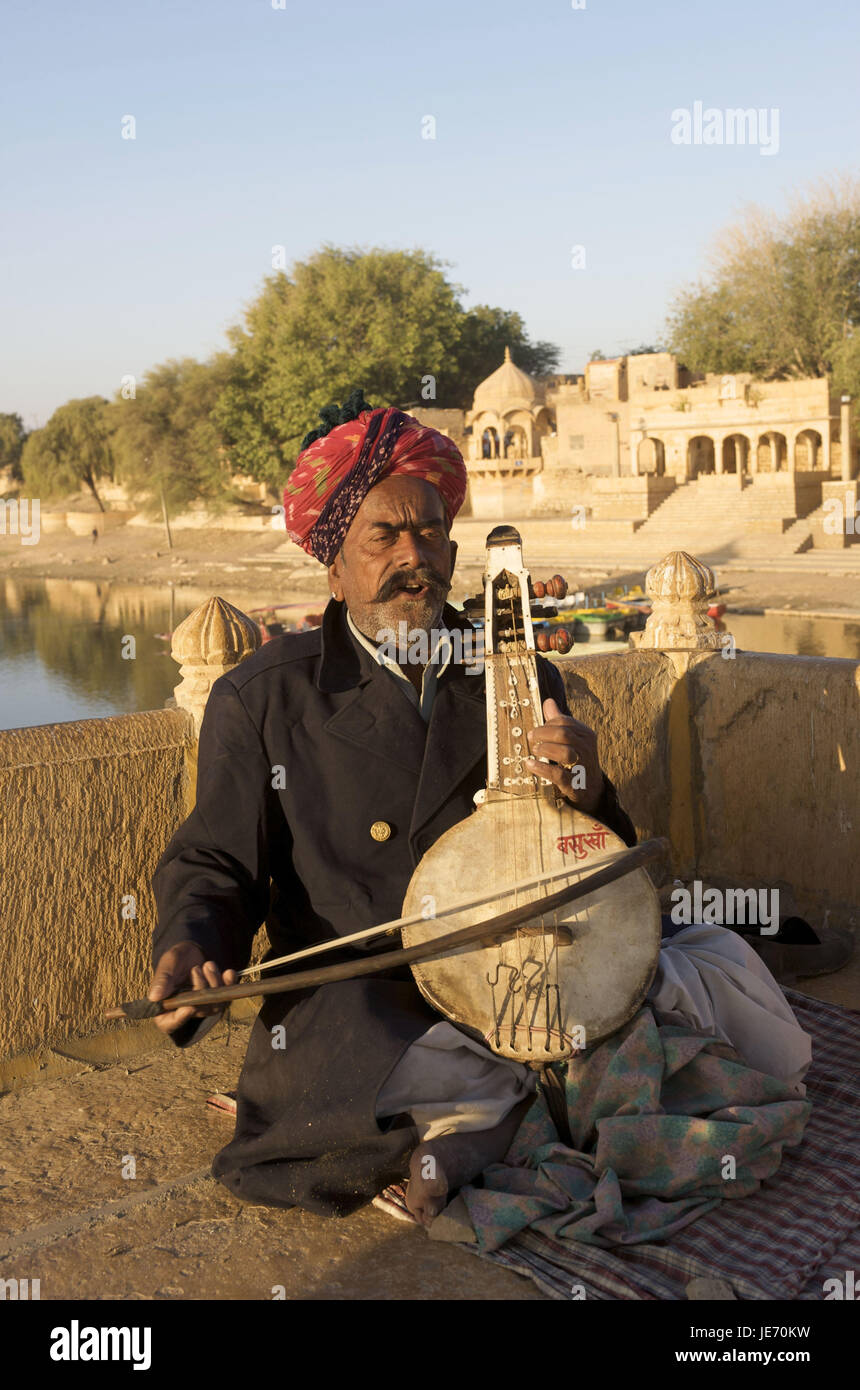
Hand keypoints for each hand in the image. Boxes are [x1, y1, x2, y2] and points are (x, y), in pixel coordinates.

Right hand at [148, 941, 237, 1035]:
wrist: (191, 951)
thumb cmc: (175, 960)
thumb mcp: (167, 965)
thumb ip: (161, 980)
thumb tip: (154, 997)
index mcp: (165, 1007)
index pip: (169, 1023)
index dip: (179, 1019)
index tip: (189, 1007)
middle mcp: (183, 1011)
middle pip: (196, 1011)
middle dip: (200, 988)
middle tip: (196, 969)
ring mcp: (201, 1006)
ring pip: (213, 1005)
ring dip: (214, 983)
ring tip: (208, 965)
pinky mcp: (215, 999)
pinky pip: (226, 997)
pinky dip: (229, 985)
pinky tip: (228, 973)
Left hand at [525, 698, 604, 813]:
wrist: (591, 787)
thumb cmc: (578, 758)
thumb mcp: (573, 738)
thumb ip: (559, 720)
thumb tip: (548, 702)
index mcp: (586, 734)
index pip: (565, 722)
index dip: (547, 723)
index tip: (536, 730)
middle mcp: (586, 748)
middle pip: (564, 734)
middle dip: (543, 734)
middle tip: (531, 738)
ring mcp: (582, 766)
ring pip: (564, 752)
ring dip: (544, 750)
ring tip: (534, 751)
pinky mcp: (574, 783)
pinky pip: (557, 774)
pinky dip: (541, 768)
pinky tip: (530, 764)